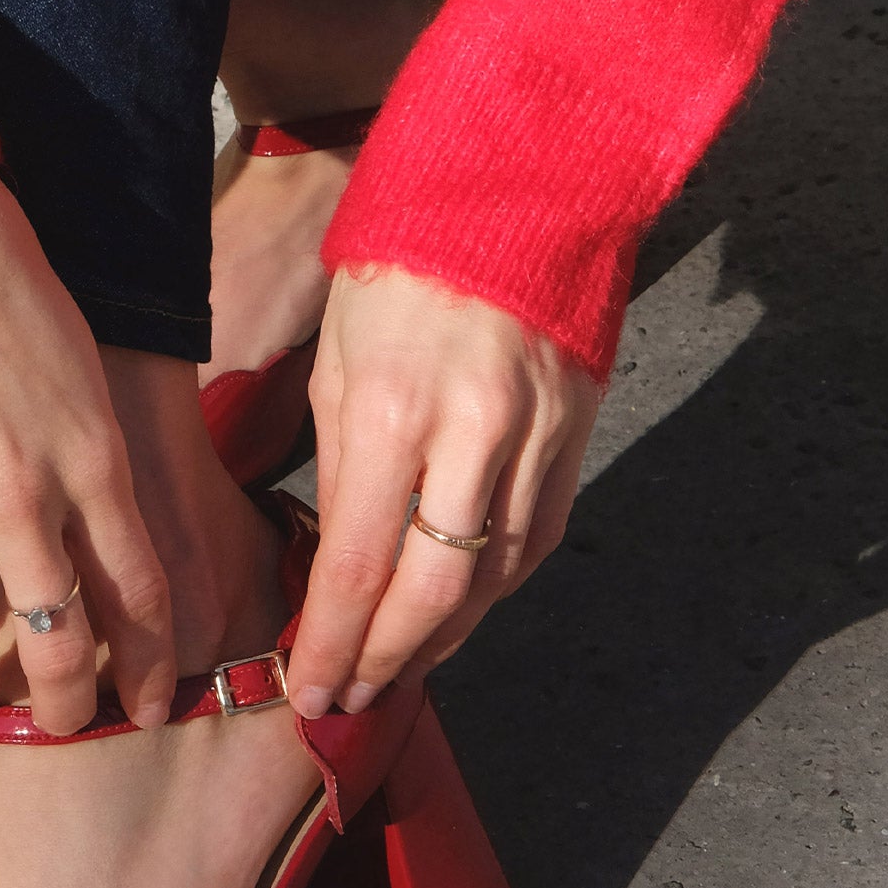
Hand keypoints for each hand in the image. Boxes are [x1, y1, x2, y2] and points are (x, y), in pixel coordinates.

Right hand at [0, 169, 174, 733]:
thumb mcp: (82, 374)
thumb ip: (93, 463)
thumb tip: (94, 537)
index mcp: (91, 462)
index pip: (138, 595)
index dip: (146, 666)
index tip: (144, 702)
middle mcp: (21, 496)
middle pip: (60, 642)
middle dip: (70, 704)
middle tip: (66, 724)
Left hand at [288, 266, 600, 715]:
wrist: (520, 187)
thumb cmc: (401, 269)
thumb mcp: (338, 363)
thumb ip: (338, 469)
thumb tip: (337, 567)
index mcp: (395, 409)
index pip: (359, 565)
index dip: (333, 642)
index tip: (310, 690)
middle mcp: (475, 435)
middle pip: (434, 593)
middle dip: (387, 660)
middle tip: (351, 700)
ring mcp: (538, 440)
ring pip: (494, 580)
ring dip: (441, 640)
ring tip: (396, 670)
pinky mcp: (578, 438)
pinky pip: (535, 542)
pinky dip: (492, 592)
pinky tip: (457, 615)